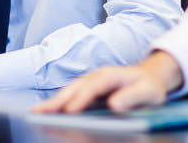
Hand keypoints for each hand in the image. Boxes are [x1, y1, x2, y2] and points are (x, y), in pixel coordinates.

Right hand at [32, 51, 182, 113]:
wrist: (150, 76)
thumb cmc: (149, 86)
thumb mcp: (148, 91)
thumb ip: (132, 97)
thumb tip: (114, 105)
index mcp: (110, 75)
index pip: (92, 87)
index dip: (80, 99)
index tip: (70, 111)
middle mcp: (97, 76)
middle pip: (74, 88)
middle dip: (58, 100)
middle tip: (40, 112)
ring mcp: (90, 82)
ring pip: (69, 91)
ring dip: (54, 102)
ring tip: (37, 113)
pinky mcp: (88, 90)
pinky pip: (71, 96)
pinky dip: (59, 103)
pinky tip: (49, 111)